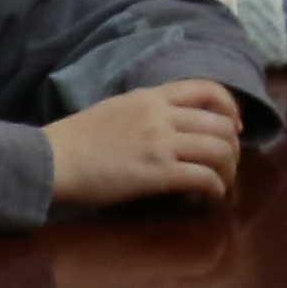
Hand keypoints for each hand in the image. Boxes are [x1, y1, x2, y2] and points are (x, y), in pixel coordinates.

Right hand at [45, 81, 243, 213]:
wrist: (52, 159)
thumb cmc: (76, 139)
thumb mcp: (115, 109)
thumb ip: (145, 112)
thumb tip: (169, 127)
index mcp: (150, 96)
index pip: (208, 89)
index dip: (231, 108)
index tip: (233, 128)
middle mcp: (161, 115)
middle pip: (221, 124)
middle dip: (234, 148)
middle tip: (226, 165)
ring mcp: (161, 143)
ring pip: (221, 150)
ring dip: (229, 170)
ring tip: (220, 183)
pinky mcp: (159, 172)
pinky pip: (206, 178)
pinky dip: (215, 190)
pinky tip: (208, 198)